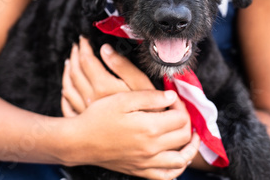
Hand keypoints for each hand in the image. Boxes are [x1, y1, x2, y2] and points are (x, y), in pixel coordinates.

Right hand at [60, 37, 198, 178]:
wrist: (79, 142)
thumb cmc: (98, 117)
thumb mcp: (122, 99)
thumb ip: (150, 97)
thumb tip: (172, 96)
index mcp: (149, 128)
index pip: (181, 117)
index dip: (181, 106)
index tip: (173, 100)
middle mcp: (151, 148)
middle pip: (184, 136)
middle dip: (186, 121)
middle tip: (178, 112)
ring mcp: (146, 163)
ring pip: (180, 159)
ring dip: (189, 147)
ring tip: (190, 137)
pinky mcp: (140, 171)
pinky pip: (167, 176)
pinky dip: (177, 168)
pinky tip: (178, 158)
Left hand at [61, 37, 155, 115]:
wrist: (150, 138)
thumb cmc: (150, 111)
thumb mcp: (142, 84)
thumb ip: (123, 66)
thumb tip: (105, 49)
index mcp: (103, 87)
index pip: (87, 61)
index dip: (84, 47)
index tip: (84, 39)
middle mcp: (91, 100)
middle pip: (75, 72)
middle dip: (75, 56)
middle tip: (76, 46)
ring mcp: (86, 112)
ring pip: (69, 88)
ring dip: (68, 72)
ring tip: (70, 62)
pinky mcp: (86, 124)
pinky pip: (68, 106)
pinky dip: (65, 94)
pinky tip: (67, 90)